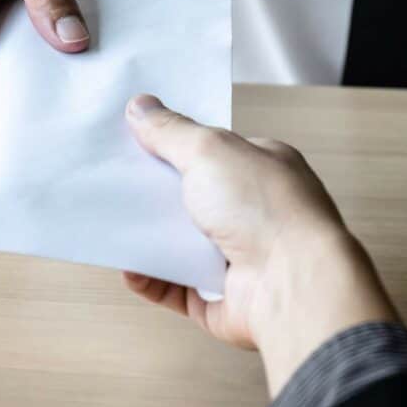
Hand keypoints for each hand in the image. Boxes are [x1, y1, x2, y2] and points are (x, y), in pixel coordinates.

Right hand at [123, 94, 398, 395]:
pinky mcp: (224, 298)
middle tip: (114, 182)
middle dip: (155, 193)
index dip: (173, 145)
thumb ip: (172, 131)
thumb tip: (141, 107)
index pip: (212, 152)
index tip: (134, 140)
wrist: (293, 286)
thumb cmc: (268, 210)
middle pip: (191, 198)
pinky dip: (152, 279)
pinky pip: (178, 288)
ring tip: (113, 224)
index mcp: (262, 169)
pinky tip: (130, 268)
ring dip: (150, 237)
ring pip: (182, 245)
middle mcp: (255, 213)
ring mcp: (241, 258)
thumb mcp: (210, 150)